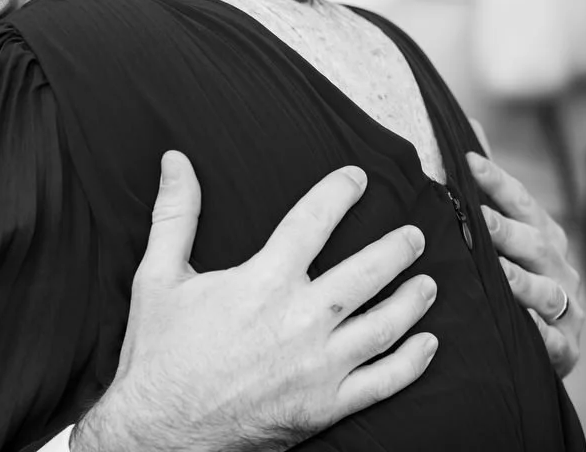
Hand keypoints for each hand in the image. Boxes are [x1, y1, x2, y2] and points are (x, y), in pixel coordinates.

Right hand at [73, 154, 436, 451]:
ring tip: (428, 283)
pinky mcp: (325, 406)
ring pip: (384, 325)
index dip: (338, 193)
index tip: (357, 178)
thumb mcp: (157, 275)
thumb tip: (175, 160)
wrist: (160, 430)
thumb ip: (175, 214)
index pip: (312, 222)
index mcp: (263, 282)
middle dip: (396, 249)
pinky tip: (427, 345)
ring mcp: (318, 367)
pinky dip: (411, 363)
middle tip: (414, 235)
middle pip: (366, 273)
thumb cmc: (158, 353)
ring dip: (412, 301)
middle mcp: (300, 321)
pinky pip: (383, 383)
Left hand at [467, 152, 582, 376]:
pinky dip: (539, 333)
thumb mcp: (508, 230)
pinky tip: (523, 326)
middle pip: (536, 244)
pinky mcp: (566, 348)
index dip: (497, 182)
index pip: (522, 203)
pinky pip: (554, 341)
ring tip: (495, 272)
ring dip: (520, 281)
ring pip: (546, 292)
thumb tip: (469, 125)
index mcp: (545, 236)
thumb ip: (490, 184)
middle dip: (505, 231)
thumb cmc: (517, 274)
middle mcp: (560, 269)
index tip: (467, 161)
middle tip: (477, 219)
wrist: (549, 343)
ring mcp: (566, 308)